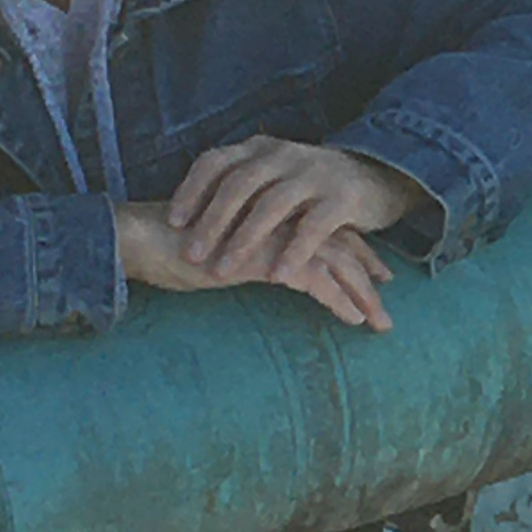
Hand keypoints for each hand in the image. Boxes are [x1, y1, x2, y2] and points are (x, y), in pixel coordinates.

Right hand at [113, 187, 400, 330]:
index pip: (324, 227)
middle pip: (339, 243)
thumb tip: (262, 266)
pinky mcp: (265, 257)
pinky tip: (352, 319)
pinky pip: (315, 280)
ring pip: (335, 263)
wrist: (142, 239)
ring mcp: (274, 235)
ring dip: (362, 294)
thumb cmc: (172, 246)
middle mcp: (279, 217)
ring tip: (380, 321)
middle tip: (388, 298)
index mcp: (271, 210)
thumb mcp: (220, 248)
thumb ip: (246, 251)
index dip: (353, 249)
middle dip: (367, 273)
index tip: (375, 272)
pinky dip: (337, 300)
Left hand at [169, 137, 430, 279]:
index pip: (216, 162)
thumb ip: (241, 188)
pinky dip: (295, 251)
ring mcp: (314, 174)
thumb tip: (191, 216)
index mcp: (261, 149)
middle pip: (239, 185)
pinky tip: (279, 277)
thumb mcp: (273, 177)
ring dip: (244, 239)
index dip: (192, 190)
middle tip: (191, 255)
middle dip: (212, 222)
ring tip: (223, 271)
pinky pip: (314, 226)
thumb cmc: (313, 187)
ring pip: (272, 205)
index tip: (172, 221)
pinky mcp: (343, 198)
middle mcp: (284, 155)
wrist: (378, 177)